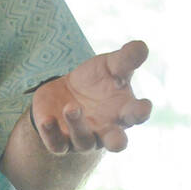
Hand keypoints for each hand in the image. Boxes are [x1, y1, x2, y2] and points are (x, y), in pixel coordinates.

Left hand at [31, 40, 152, 153]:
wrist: (64, 90)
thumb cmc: (96, 80)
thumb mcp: (110, 65)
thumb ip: (125, 59)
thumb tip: (142, 45)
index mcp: (123, 111)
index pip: (137, 115)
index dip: (141, 112)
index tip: (143, 106)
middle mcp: (106, 130)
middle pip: (116, 142)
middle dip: (117, 142)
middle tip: (117, 140)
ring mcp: (83, 138)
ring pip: (84, 141)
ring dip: (78, 125)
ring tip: (71, 107)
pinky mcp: (60, 140)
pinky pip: (56, 143)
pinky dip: (51, 133)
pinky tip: (47, 120)